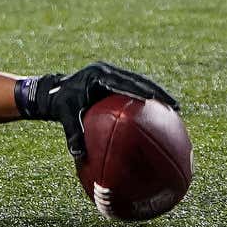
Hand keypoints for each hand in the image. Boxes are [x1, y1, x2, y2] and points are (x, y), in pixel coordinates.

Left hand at [20, 62, 179, 161]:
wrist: (52, 91)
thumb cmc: (60, 104)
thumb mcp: (66, 118)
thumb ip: (73, 134)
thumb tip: (79, 156)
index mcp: (96, 75)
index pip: (124, 82)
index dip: (142, 90)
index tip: (157, 100)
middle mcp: (106, 70)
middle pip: (138, 79)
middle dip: (158, 92)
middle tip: (175, 106)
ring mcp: (111, 72)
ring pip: (139, 81)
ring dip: (157, 93)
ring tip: (174, 108)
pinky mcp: (114, 78)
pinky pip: (134, 87)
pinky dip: (147, 96)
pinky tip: (160, 111)